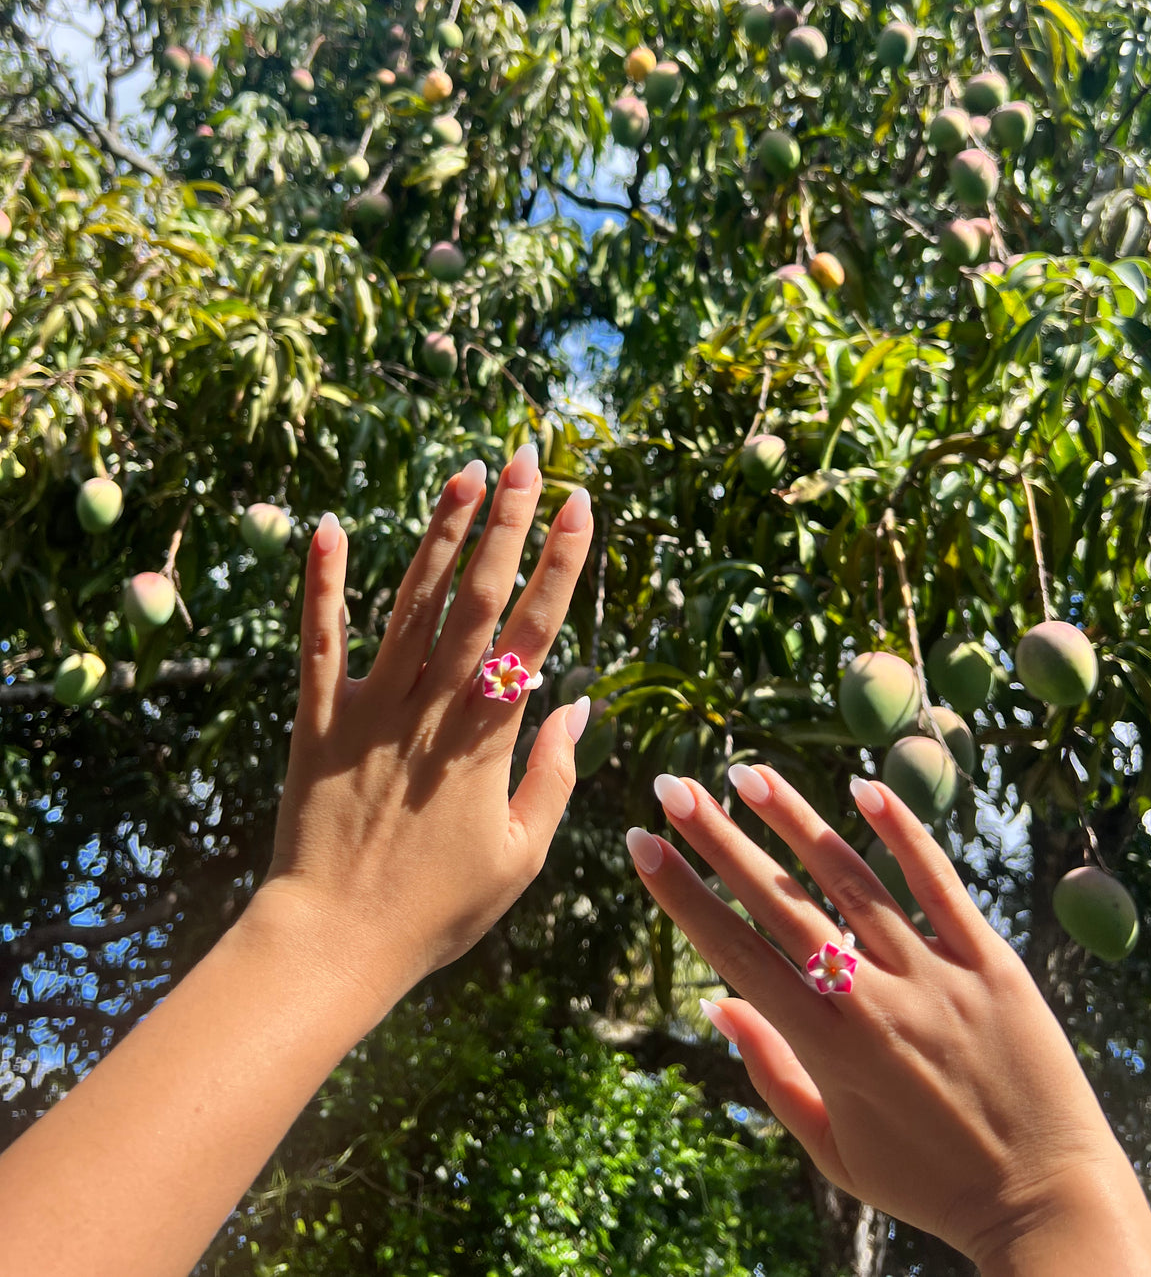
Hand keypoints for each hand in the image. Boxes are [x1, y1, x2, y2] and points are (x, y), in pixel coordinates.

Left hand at [249, 444, 594, 1021]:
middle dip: (505, 523)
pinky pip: (318, 641)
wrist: (334, 942)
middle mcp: (432, 707)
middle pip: (476, 599)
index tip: (581, 504)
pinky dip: (322, 583)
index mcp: (487, 737)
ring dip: (439, 535)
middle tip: (525, 459)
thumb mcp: (520, 855)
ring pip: (411, 605)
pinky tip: (329, 526)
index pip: (534, 631)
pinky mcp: (318, 719)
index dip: (561, 563)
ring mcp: (372, 708)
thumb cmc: (437, 908)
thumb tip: (577, 703)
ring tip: (463, 472)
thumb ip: (552, 774)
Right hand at [628, 766, 1133, 1268]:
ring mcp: (936, 976)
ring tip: (748, 772)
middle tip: (674, 788)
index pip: (736, 953)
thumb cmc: (930, 1183)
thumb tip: (716, 1004)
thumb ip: (772, 1073)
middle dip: (719, 840)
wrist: (1049, 1203)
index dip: (683, 895)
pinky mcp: (993, 963)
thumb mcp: (834, 1150)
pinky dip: (903, 833)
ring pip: (853, 880)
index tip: (642, 844)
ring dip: (794, 821)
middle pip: (782, 903)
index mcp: (828, 1049)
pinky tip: (865, 787)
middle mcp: (874, 1003)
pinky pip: (940, 885)